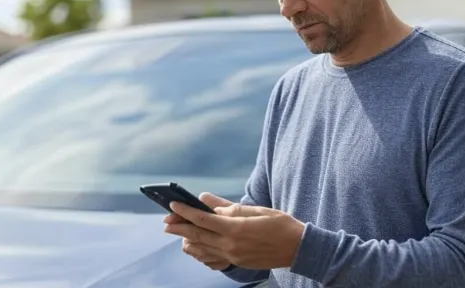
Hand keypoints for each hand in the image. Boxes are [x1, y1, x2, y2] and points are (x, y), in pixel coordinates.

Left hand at [163, 196, 304, 269]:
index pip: (203, 220)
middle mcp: (231, 246)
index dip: (185, 212)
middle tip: (166, 222)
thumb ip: (227, 206)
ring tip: (178, 233)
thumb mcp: (255, 209)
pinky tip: (196, 247)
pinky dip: (200, 253)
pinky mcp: (237, 263)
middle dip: (179, 228)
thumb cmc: (280, 224)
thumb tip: (205, 200)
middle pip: (198, 236)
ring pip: (202, 250)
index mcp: (236, 229)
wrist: (298, 248)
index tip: (172, 205)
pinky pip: (212, 260)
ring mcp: (233, 257)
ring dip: (187, 241)